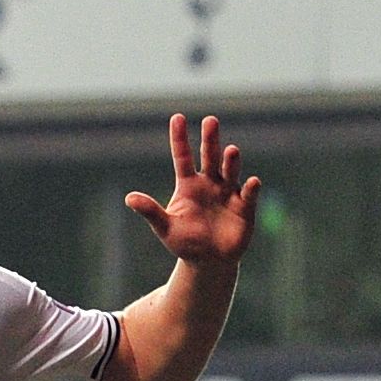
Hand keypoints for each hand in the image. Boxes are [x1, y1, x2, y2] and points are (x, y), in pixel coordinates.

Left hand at [125, 115, 262, 264]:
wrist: (209, 263)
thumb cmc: (185, 243)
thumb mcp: (166, 228)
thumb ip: (151, 212)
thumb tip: (129, 198)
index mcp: (189, 184)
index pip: (183, 157)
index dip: (180, 138)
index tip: (177, 118)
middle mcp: (210, 183)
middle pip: (210, 156)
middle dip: (210, 139)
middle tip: (210, 121)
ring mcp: (228, 193)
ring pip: (230, 171)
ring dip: (231, 161)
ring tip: (230, 150)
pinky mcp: (245, 207)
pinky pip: (248, 194)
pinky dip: (250, 188)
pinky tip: (251, 182)